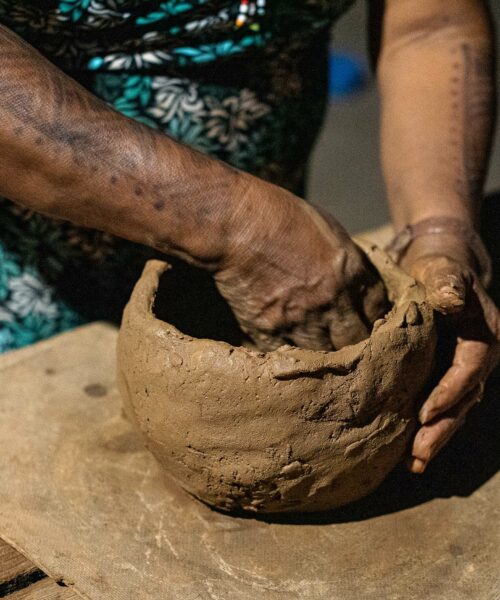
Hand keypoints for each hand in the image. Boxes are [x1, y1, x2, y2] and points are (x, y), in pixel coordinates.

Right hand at [215, 177, 388, 350]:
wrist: (237, 224)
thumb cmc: (280, 216)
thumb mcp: (328, 229)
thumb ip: (347, 261)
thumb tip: (355, 282)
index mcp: (351, 271)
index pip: (378, 309)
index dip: (373, 315)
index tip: (365, 318)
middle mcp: (332, 301)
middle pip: (357, 339)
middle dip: (354, 339)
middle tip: (347, 339)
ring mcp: (301, 320)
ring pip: (326, 355)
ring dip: (325, 351)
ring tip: (319, 347)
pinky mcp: (270, 331)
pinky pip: (290, 355)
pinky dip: (292, 352)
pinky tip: (290, 345)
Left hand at [401, 234, 499, 472]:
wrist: (437, 273)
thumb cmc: (438, 270)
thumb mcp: (443, 271)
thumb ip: (447, 284)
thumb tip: (450, 298)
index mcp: (486, 335)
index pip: (470, 367)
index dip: (449, 391)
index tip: (424, 412)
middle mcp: (481, 358)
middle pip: (464, 399)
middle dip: (441, 429)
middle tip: (417, 456)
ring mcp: (466, 371)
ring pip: (454, 410)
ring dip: (434, 437)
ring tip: (413, 465)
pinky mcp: (448, 377)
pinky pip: (443, 406)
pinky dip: (428, 428)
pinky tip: (409, 452)